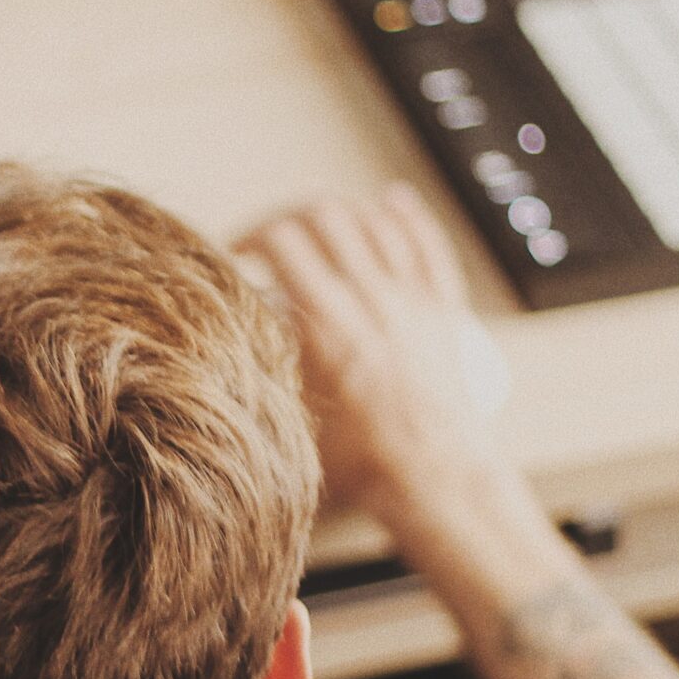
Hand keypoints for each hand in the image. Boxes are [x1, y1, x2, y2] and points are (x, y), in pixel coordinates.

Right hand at [241, 185, 503, 521]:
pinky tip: (391, 201)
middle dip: (286, 216)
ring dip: (339, 211)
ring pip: (374, 218)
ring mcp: (411, 298)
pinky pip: (427, 243)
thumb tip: (247, 328)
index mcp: (328, 322)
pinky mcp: (441, 309)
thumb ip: (269, 362)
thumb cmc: (366, 461)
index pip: (281, 240)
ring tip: (317, 225)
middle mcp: (371, 298)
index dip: (249, 235)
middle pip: (325, 214)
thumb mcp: (293, 412)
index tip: (237, 254)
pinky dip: (406, 215)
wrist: (436, 478)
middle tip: (270, 238)